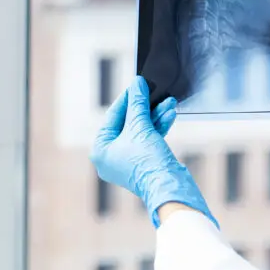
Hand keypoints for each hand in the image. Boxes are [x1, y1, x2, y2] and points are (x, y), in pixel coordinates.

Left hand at [90, 77, 216, 228]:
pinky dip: (158, 127)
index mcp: (100, 150)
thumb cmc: (147, 161)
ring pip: (141, 130)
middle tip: (154, 91)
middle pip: (128, 123)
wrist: (168, 185)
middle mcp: (111, 157)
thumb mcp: (140, 126)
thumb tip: (137, 84)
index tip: (136, 84)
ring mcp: (127, 161)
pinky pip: (149, 139)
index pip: (112, 117)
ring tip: (169, 102)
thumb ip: (137, 103)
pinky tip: (169, 114)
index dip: (126, 99)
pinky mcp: (144, 162)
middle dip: (146, 107)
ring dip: (156, 115)